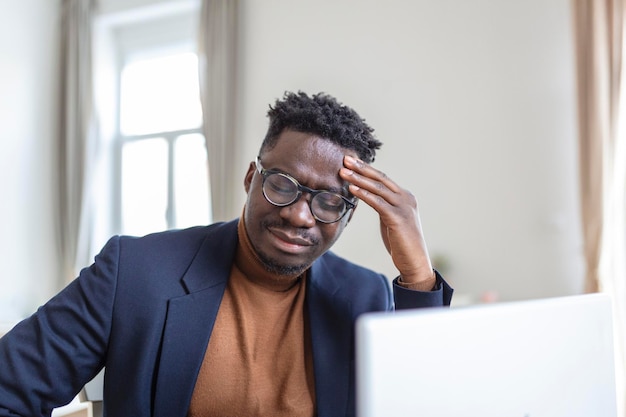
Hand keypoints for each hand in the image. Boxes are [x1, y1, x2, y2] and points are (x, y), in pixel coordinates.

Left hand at [340, 155, 434, 289]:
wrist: (415, 262)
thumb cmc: (401, 243)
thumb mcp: (391, 219)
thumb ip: (383, 207)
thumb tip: (366, 197)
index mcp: (404, 197)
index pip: (382, 178)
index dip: (366, 169)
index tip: (351, 161)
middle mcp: (406, 198)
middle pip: (380, 178)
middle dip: (361, 168)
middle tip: (345, 158)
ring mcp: (403, 207)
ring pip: (377, 188)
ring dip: (358, 179)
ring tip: (343, 172)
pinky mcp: (398, 218)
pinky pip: (378, 203)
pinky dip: (364, 195)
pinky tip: (352, 189)